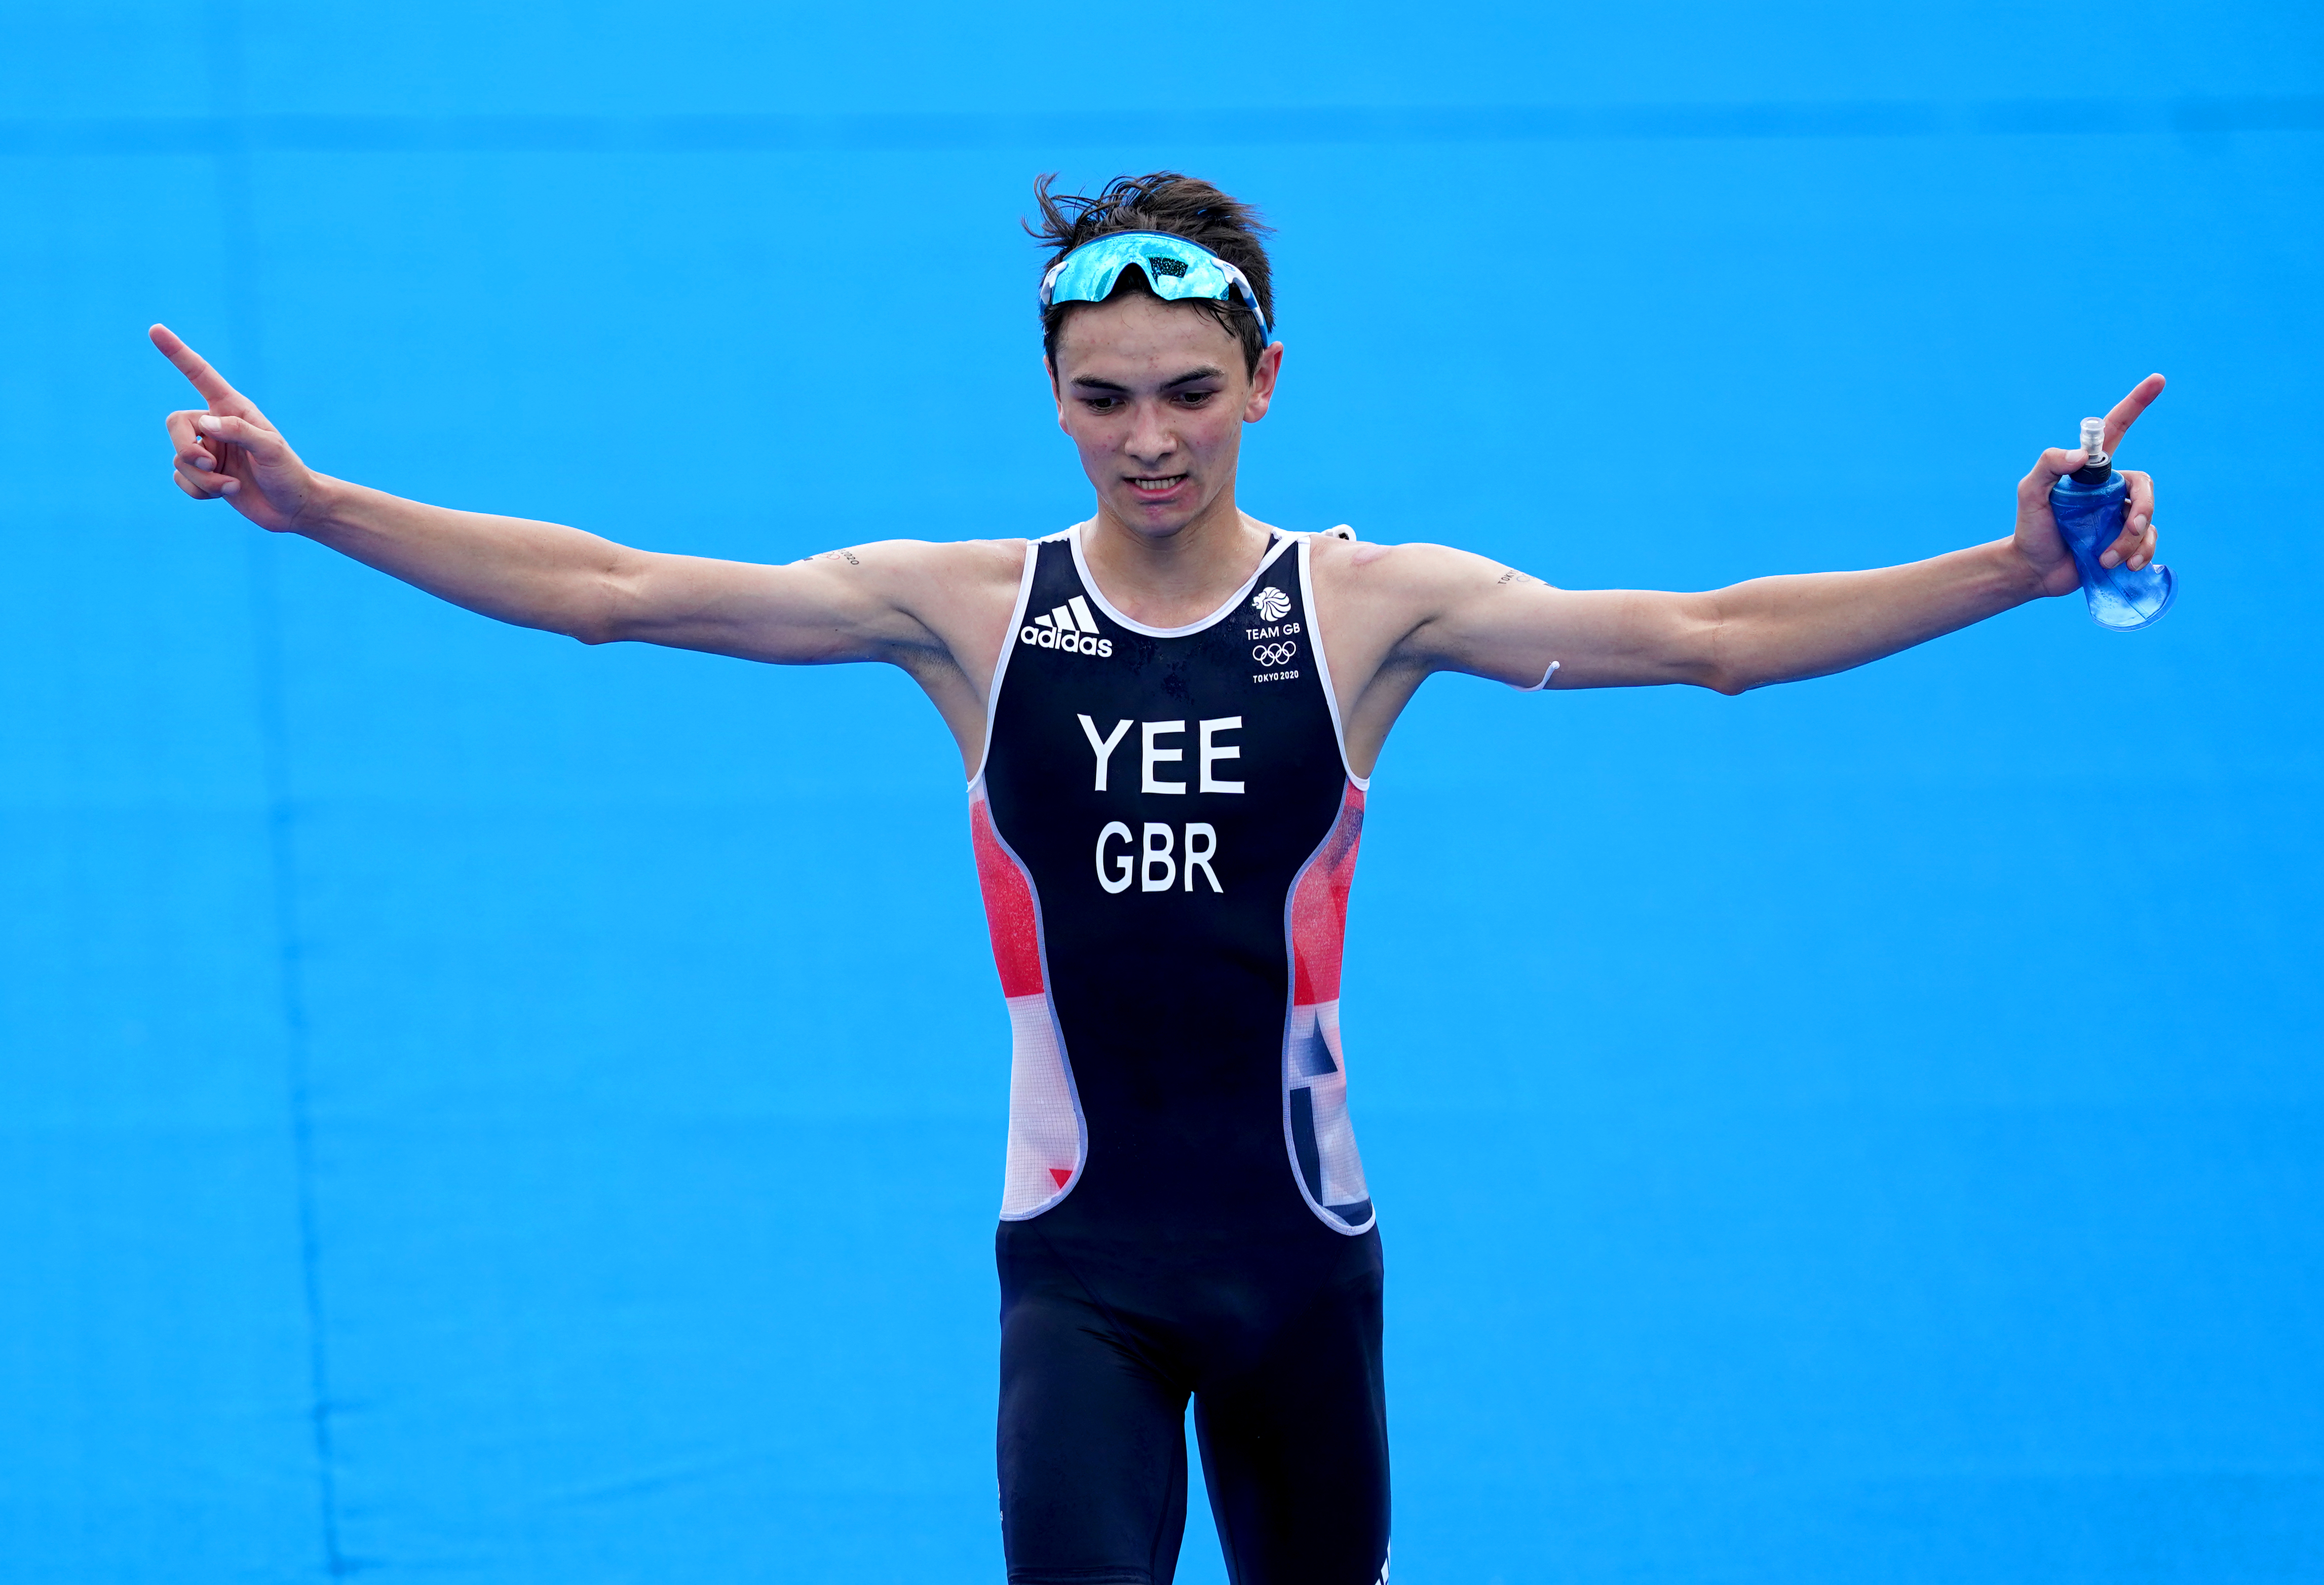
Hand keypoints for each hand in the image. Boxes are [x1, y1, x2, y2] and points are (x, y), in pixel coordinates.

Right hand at [151, 324, 325, 533]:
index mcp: (233, 409)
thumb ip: (239, 431)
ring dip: (205, 479)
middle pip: (175, 425)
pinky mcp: (204, 475)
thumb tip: (203, 424)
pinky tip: (226, 493)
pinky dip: (200, 491)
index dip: (177, 354)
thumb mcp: (271, 449)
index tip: (155, 330)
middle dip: (187, 448)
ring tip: (233, 486)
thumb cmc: (288, 473)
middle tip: (211, 465)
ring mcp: (209, 451)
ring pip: (180, 459)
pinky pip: (181, 479)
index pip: (200, 376)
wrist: (294, 508)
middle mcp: (216, 427)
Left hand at [2012, 373, 2163, 596]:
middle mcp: (2110, 488)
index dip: (2137, 404)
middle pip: (2145, 486)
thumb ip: (2049, 464)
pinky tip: (2124, 566)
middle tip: (2131, 528)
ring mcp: (2120, 514)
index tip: (2158, 379)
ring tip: (2108, 558)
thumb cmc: (2031, 526)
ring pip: (2148, 518)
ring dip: (2133, 540)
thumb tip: (2082, 455)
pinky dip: (2140, 554)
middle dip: (2143, 509)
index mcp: (2092, 470)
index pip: (2118, 429)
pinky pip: (2148, 541)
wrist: (2034, 570)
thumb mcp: (2030, 492)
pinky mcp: (2125, 540)